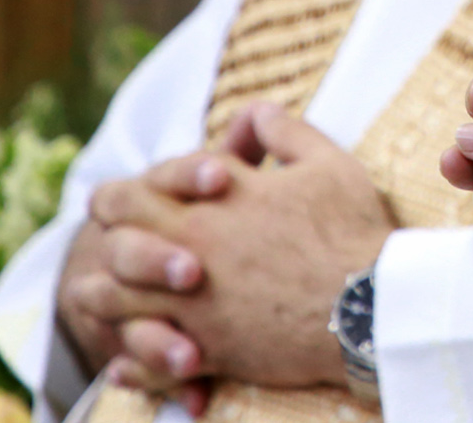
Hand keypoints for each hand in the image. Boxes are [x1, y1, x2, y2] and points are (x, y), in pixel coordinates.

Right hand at [58, 157, 229, 414]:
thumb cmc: (228, 213)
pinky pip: (140, 367)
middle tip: (193, 270)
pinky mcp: (142, 339)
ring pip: (122, 319)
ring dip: (153, 337)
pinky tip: (196, 397)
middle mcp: (135, 246)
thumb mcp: (241, 184)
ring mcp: (131, 298)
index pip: (162, 176)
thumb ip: (250, 147)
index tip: (224, 177)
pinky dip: (163, 382)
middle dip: (154, 257)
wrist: (189, 271)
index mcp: (160, 197)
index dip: (188, 173)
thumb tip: (260, 114)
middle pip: (127, 247)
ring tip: (191, 354)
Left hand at [69, 106, 395, 388]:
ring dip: (103, 295)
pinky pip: (143, 360)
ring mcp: (192, 305)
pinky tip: (122, 361)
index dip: (129, 191)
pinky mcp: (206, 350)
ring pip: (111, 302)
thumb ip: (285, 132)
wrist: (369, 306)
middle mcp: (190, 252)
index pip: (134, 191)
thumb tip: (257, 112)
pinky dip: (127, 360)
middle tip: (113, 238)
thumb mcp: (327, 164)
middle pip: (112, 241)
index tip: (135, 196)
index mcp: (213, 204)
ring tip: (102, 295)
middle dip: (108, 236)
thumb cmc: (351, 232)